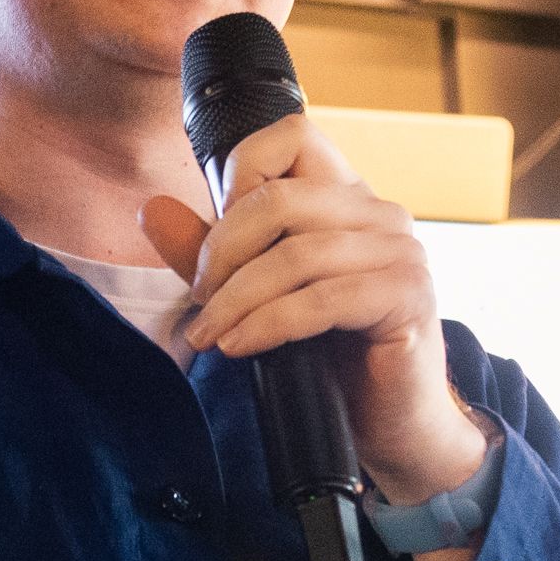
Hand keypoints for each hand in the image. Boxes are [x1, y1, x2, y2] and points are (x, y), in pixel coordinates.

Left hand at [138, 111, 486, 501]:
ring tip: (209, 335)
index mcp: (346, 199)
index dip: (240, 171)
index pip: (292, 135)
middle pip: (281, 197)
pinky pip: (323, 299)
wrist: (389, 425)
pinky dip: (270, 324)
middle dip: (222, 249)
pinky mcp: (407, 297)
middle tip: (199, 300)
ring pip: (297, 254)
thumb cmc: (329, 357)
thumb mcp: (257, 296)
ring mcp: (401, 252)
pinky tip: (241, 347)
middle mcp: (381, 214)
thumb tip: (152, 209)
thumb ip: (210, 252)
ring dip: (237, 299)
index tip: (214, 239)